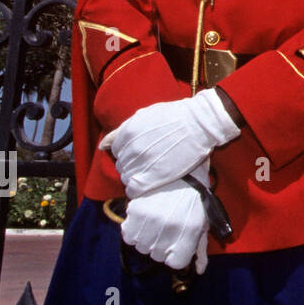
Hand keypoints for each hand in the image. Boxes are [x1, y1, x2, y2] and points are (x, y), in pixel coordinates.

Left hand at [99, 88, 239, 197]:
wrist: (201, 123)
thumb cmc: (177, 116)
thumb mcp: (146, 115)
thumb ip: (122, 130)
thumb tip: (102, 145)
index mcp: (127, 133)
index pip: (115, 150)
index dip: (127, 152)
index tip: (141, 152)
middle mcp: (130, 148)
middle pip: (121, 164)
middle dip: (131, 165)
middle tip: (149, 162)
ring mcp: (141, 163)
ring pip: (125, 177)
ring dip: (136, 176)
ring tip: (152, 172)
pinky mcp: (153, 177)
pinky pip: (133, 189)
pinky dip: (137, 189)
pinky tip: (148, 185)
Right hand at [121, 162, 211, 273]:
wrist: (179, 170)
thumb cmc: (193, 198)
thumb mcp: (202, 221)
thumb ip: (199, 248)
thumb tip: (199, 270)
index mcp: (191, 231)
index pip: (176, 263)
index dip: (175, 255)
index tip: (176, 244)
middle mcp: (171, 228)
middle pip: (157, 256)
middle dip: (161, 246)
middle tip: (165, 229)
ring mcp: (152, 220)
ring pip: (141, 247)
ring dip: (145, 239)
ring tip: (154, 223)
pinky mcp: (136, 211)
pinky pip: (128, 235)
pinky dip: (132, 231)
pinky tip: (142, 220)